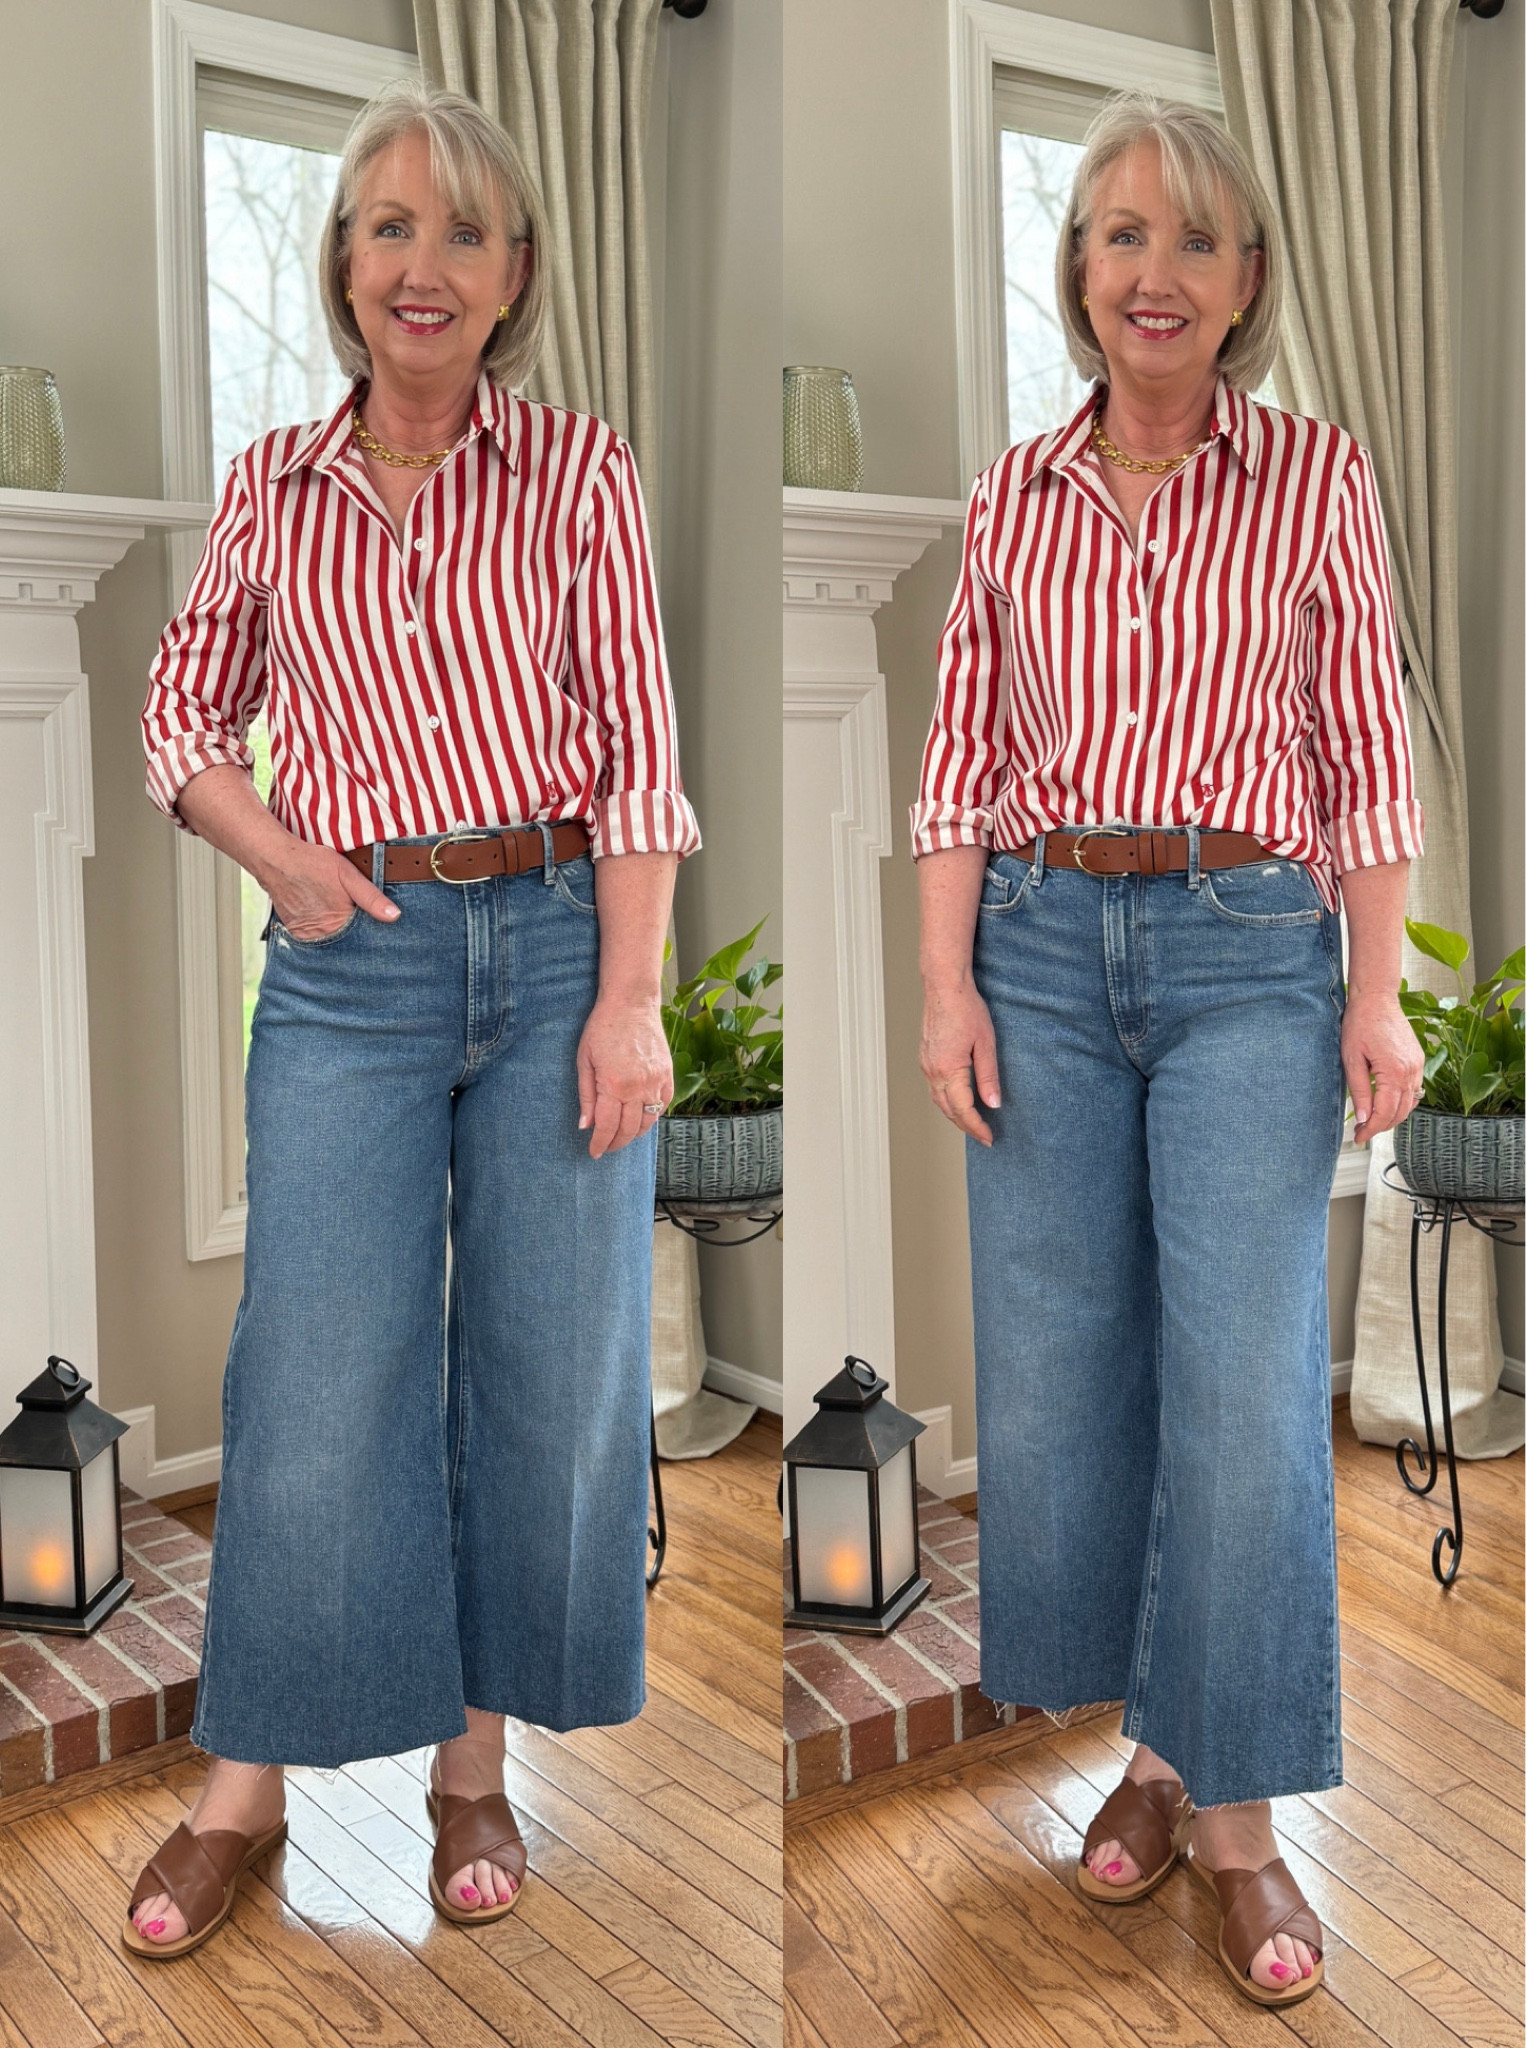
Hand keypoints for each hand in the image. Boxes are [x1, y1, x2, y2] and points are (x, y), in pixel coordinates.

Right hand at [262, 844, 397, 941]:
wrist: (275, 859)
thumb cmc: (312, 864)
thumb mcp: (348, 876)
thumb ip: (372, 898)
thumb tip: (394, 916)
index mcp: (338, 926)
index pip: (364, 938)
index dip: (372, 930)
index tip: (376, 924)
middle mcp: (321, 936)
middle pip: (346, 939)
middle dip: (355, 931)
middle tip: (350, 909)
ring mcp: (305, 935)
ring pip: (330, 937)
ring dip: (337, 929)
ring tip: (334, 909)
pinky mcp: (294, 930)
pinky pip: (314, 934)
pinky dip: (321, 926)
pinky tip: (322, 911)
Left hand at [576, 993, 671, 1157]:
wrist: (631, 1003)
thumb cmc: (603, 1028)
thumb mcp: (584, 1060)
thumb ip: (586, 1096)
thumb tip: (586, 1125)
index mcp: (614, 1085)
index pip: (607, 1127)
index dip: (600, 1143)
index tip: (594, 1152)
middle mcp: (637, 1087)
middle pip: (629, 1130)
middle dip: (616, 1143)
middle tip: (606, 1148)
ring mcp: (656, 1081)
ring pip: (648, 1122)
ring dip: (635, 1134)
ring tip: (623, 1137)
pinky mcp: (667, 1074)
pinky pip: (663, 1105)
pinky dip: (653, 1116)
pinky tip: (642, 1119)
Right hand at [921, 979, 1000, 1145]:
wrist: (944, 987)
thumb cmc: (966, 1009)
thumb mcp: (985, 1044)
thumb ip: (989, 1077)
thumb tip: (994, 1104)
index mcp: (949, 1070)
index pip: (963, 1109)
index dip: (977, 1127)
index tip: (989, 1138)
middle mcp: (933, 1071)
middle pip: (948, 1110)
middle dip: (966, 1126)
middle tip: (983, 1136)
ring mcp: (926, 1065)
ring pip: (938, 1101)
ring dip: (954, 1115)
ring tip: (972, 1123)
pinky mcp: (925, 1058)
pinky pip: (934, 1088)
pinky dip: (946, 1101)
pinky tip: (957, 1101)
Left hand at [1342, 988, 1423, 1144]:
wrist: (1376, 999)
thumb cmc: (1360, 1024)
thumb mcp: (1351, 1060)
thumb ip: (1359, 1091)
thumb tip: (1363, 1118)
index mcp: (1394, 1071)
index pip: (1385, 1113)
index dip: (1371, 1129)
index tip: (1358, 1136)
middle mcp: (1411, 1071)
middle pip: (1400, 1112)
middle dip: (1381, 1126)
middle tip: (1361, 1131)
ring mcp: (1417, 1066)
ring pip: (1410, 1104)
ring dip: (1392, 1116)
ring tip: (1371, 1120)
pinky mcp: (1418, 1061)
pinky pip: (1414, 1090)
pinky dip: (1401, 1102)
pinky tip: (1385, 1104)